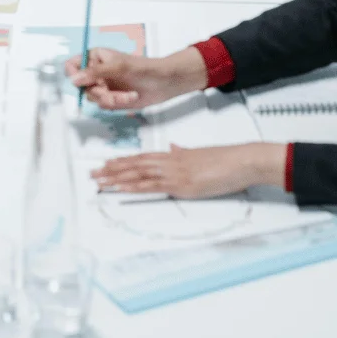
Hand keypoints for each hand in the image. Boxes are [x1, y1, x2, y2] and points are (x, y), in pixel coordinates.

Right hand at [63, 47, 208, 110]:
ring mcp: (103, 86)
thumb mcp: (118, 67)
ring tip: (128, 96)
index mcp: (95, 57)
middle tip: (113, 93)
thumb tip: (74, 80)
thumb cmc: (143, 68)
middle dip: (99, 93)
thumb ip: (95, 73)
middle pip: (82, 87)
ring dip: (111, 99)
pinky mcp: (111, 98)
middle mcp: (96, 72)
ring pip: (94, 99)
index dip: (74, 75)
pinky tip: (130, 98)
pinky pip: (104, 106)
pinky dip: (117, 104)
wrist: (164, 82)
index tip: (84, 83)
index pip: (72, 65)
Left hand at [91, 143, 287, 198]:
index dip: (123, 161)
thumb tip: (175, 148)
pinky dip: (133, 187)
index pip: (142, 158)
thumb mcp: (200, 154)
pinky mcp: (181, 184)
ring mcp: (174, 172)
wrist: (242, 160)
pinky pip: (151, 186)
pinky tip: (120, 189)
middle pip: (134, 165)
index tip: (107, 163)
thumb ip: (184, 153)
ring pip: (138, 174)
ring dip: (116, 178)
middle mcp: (170, 162)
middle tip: (93, 174)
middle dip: (112, 169)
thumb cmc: (226, 159)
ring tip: (99, 181)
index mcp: (174, 155)